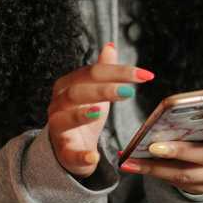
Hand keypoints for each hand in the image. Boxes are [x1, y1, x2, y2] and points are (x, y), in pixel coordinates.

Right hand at [47, 42, 154, 178]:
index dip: (117, 71)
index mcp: (67, 86)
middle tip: (129, 91)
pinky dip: (81, 155)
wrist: (69, 148)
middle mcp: (58, 104)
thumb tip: (110, 46)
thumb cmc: (84, 115)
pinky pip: (69, 153)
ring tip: (100, 111)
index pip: (91, 73)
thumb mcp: (95, 92)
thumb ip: (102, 70)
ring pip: (65, 118)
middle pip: (76, 92)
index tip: (144, 75)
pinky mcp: (63, 151)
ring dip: (82, 115)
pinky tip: (94, 156)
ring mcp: (58, 128)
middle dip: (103, 90)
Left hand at [119, 120, 202, 194]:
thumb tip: (168, 112)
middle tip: (153, 146)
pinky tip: (131, 165)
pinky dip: (151, 172)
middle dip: (178, 151)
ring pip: (184, 174)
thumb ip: (195, 117)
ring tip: (131, 160)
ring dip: (154, 167)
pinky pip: (174, 182)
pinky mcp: (199, 188)